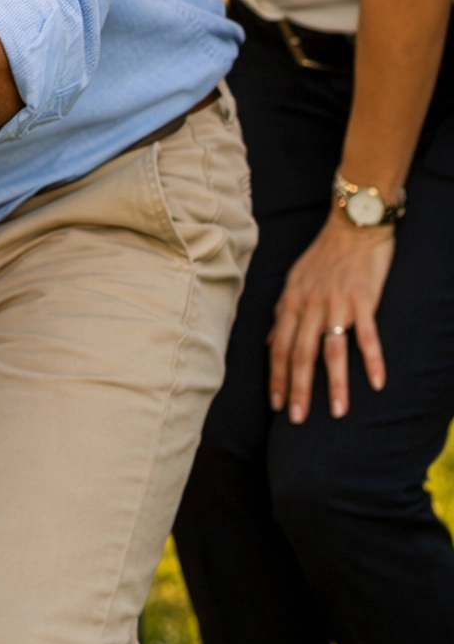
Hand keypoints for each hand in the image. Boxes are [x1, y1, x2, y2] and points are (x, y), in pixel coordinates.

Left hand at [269, 208, 394, 421]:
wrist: (352, 224)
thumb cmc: (323, 255)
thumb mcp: (294, 281)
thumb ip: (282, 313)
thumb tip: (267, 342)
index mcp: (291, 302)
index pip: (278, 347)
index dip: (276, 377)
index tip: (276, 405)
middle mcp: (310, 305)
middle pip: (300, 354)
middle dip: (297, 389)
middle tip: (297, 419)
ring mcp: (337, 303)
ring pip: (332, 350)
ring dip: (334, 383)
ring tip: (337, 412)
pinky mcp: (363, 299)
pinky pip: (367, 335)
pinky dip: (372, 359)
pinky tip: (376, 382)